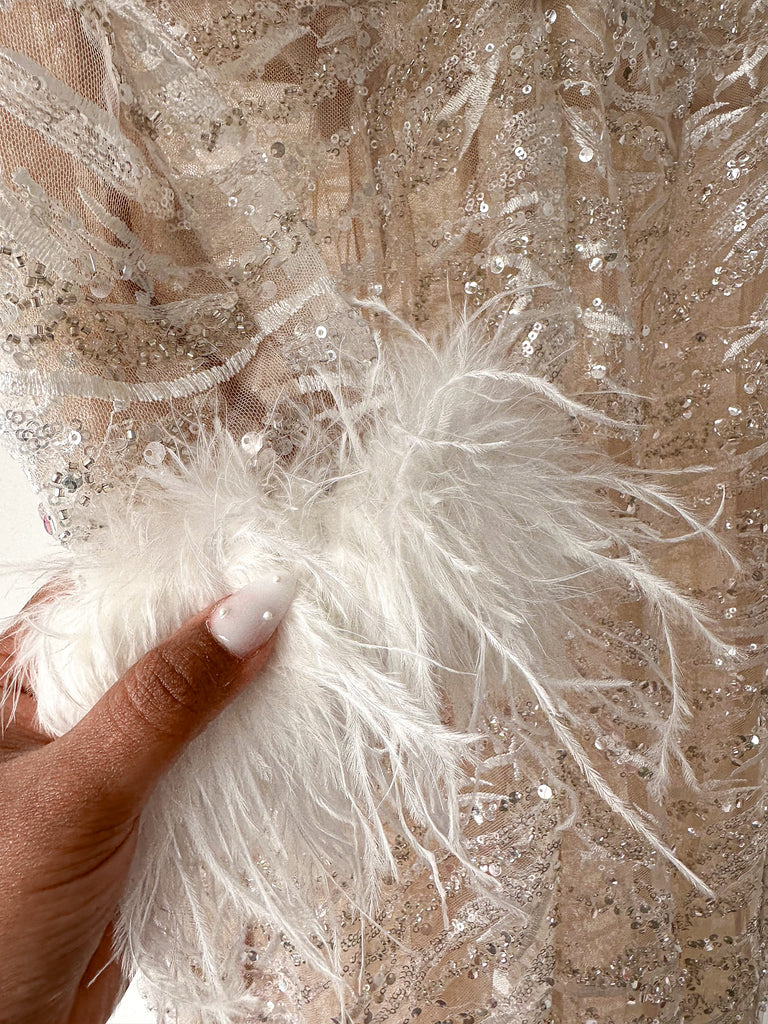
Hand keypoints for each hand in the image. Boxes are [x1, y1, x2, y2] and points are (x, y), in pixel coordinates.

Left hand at [0, 576, 294, 1023]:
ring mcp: (112, 758)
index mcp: (16, 681)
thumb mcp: (77, 790)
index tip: (258, 559)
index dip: (180, 571)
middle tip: (304, 609)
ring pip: (193, 700)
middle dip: (227, 631)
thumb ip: (160, 702)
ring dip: (247, 689)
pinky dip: (251, 746)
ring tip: (313, 660)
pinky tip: (291, 727)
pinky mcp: (151, 806)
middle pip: (158, 643)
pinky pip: (211, 757)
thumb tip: (248, 614)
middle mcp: (64, 709)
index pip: (105, 593)